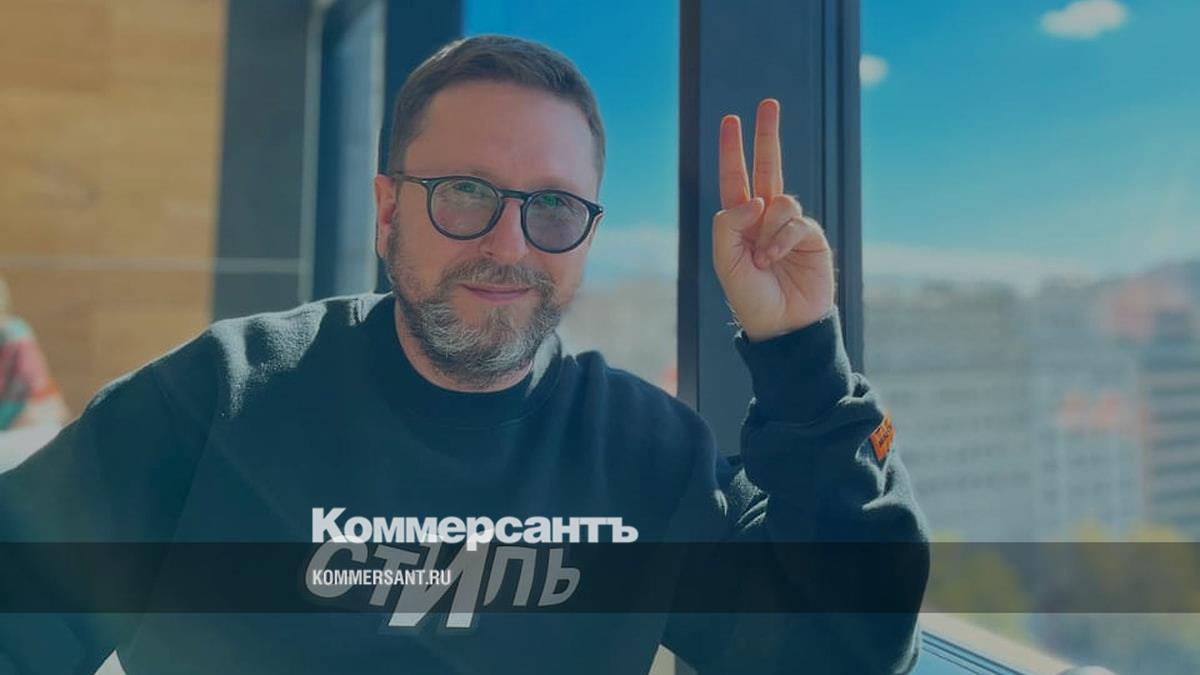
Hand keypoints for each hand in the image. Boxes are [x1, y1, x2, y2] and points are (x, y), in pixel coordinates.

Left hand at [714, 99, 835, 340]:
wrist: (783, 324)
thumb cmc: (750, 297)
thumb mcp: (726, 261)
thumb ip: (729, 224)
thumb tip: (755, 198)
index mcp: (740, 222)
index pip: (735, 178)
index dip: (732, 150)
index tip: (731, 121)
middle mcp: (764, 218)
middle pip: (766, 167)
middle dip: (766, 135)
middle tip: (768, 103)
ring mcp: (789, 226)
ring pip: (780, 200)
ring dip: (768, 230)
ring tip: (763, 260)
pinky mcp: (811, 236)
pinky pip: (795, 220)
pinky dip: (782, 239)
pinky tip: (775, 259)